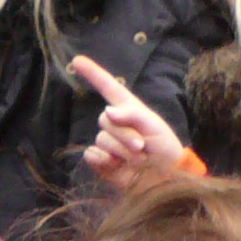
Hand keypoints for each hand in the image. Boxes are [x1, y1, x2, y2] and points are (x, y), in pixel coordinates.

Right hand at [70, 54, 188, 193]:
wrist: (163, 178)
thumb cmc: (163, 149)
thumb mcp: (154, 126)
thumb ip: (132, 115)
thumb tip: (107, 110)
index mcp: (128, 109)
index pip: (107, 87)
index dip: (92, 73)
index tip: (76, 61)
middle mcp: (115, 124)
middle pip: (105, 119)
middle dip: (123, 134)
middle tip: (141, 146)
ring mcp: (106, 143)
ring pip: (102, 139)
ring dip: (120, 150)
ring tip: (137, 158)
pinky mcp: (100, 161)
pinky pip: (92, 155)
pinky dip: (105, 161)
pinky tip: (117, 166)